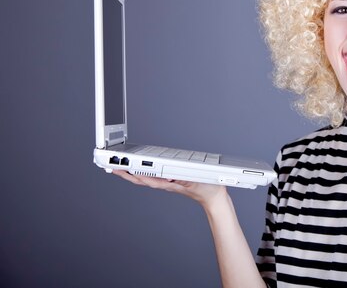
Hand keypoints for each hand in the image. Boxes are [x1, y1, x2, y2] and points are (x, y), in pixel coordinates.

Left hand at [112, 170, 227, 211]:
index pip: (146, 178)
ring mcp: (168, 182)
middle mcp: (166, 183)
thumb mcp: (195, 181)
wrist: (214, 197)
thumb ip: (182, 177)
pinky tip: (141, 169)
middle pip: (141, 178)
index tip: (120, 167)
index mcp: (169, 183)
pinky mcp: (172, 180)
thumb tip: (167, 174)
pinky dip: (144, 172)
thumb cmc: (207, 189)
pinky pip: (154, 177)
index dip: (132, 172)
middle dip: (126, 173)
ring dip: (133, 173)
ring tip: (121, 168)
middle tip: (112, 167)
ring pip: (146, 178)